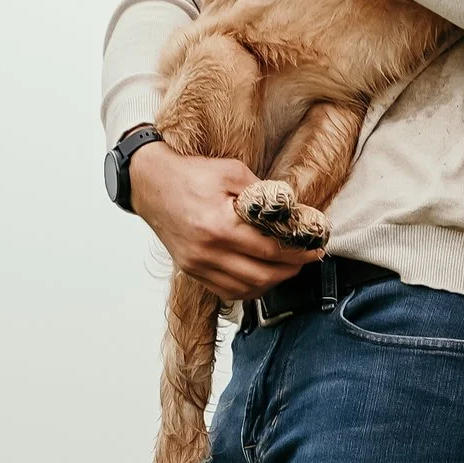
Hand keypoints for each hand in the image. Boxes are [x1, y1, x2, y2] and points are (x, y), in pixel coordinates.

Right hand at [127, 143, 310, 291]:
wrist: (148, 183)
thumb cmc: (189, 174)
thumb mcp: (231, 171)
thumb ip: (261, 192)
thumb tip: (289, 211)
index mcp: (219, 227)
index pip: (270, 250)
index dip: (297, 253)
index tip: (315, 249)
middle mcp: (207, 252)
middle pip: (262, 275)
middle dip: (290, 270)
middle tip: (306, 259)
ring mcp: (197, 265)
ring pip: (245, 289)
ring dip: (272, 282)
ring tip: (286, 268)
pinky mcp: (191, 270)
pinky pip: (226, 291)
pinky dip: (249, 288)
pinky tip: (261, 276)